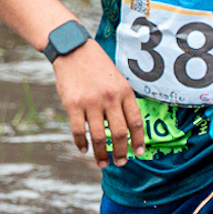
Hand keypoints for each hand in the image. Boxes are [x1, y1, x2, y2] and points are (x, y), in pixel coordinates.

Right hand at [52, 43, 144, 166]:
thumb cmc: (97, 67)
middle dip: (121, 152)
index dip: (139, 140)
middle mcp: (110, 98)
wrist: (74, 50)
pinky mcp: (73, 105)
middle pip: (120, 133)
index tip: (139, 153)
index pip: (136, 122)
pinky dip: (82, 143)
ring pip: (100, 137)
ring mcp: (91, 102)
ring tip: (102, 163)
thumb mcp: (118, 79)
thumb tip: (127, 129)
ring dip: (101, 154)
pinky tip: (84, 149)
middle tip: (120, 163)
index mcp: (124, 92)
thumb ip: (122, 101)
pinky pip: (79, 131)